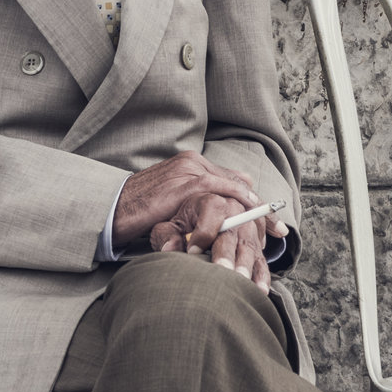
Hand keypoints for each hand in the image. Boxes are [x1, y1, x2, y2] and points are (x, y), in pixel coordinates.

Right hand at [111, 151, 259, 251]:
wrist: (112, 209)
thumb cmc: (139, 210)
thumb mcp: (171, 202)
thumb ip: (194, 200)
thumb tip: (218, 207)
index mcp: (189, 164)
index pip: (231, 180)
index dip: (254, 200)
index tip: (271, 220)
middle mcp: (191, 162)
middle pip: (238, 182)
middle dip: (261, 207)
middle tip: (279, 229)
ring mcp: (188, 170)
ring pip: (233, 185)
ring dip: (255, 207)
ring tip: (271, 228)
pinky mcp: (183, 183)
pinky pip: (218, 190)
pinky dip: (237, 201)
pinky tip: (250, 216)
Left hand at [145, 191, 279, 293]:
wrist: (200, 216)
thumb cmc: (184, 222)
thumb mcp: (169, 224)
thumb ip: (166, 235)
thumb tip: (169, 247)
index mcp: (211, 199)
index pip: (212, 210)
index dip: (203, 231)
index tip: (192, 251)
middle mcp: (234, 208)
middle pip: (234, 228)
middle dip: (227, 251)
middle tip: (222, 271)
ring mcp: (248, 226)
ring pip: (250, 243)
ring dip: (246, 263)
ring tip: (241, 281)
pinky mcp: (256, 244)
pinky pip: (262, 257)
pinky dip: (262, 273)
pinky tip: (259, 288)